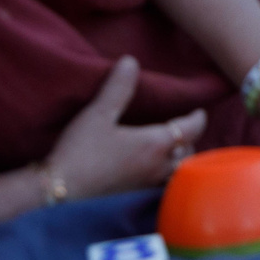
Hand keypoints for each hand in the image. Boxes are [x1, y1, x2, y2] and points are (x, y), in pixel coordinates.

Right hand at [46, 58, 205, 197]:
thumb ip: (118, 88)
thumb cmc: (80, 152)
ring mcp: (147, 186)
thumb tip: (131, 61)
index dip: (198, 118)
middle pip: (188, 153)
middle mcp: (158, 167)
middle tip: (185, 130)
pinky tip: (154, 176)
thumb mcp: (98, 114)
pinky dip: (167, 179)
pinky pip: (162, 187)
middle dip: (189, 141)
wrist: (60, 192)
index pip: (190, 129)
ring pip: (178, 174)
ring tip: (174, 153)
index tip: (200, 112)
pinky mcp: (135, 198)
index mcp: (154, 144)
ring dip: (181, 162)